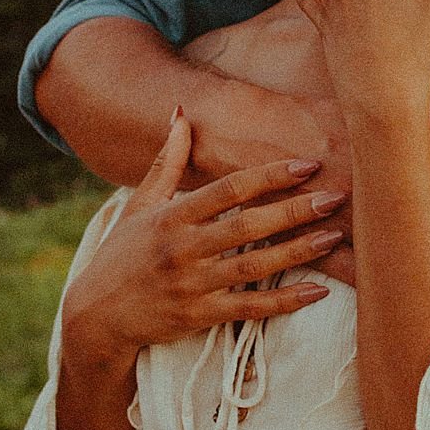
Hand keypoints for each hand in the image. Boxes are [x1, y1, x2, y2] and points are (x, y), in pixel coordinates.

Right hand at [62, 110, 342, 362]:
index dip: (269, 176)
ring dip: (298, 252)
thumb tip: (180, 112)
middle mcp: (182, 249)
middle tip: (335, 196)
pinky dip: (284, 302)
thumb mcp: (140, 204)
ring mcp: (192, 286)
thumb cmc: (122, 254)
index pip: (228, 190)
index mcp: (171, 217)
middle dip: (294, 211)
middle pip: (247, 227)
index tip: (306, 164)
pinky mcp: (199, 317)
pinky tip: (317, 291)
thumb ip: (167, 160)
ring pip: (253, 268)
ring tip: (334, 237)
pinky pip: (249, 309)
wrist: (95, 316)